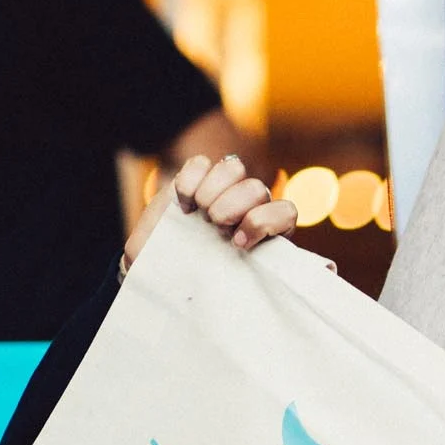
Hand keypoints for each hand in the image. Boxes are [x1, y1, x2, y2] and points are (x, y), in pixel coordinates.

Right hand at [122, 154, 298, 269]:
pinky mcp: (197, 177)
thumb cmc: (195, 277)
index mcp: (267, 232)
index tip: (238, 242)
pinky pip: (202, 163)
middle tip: (214, 226)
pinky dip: (190, 181)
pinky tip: (184, 203)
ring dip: (213, 191)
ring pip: (234, 168)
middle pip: (257, 189)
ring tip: (200, 213)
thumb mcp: (227, 281)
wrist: (158, 267)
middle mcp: (250, 206)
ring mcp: (224, 188)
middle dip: (232, 207)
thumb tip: (280, 281)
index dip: (262, 222)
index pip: (286, 211)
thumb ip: (252, 275)